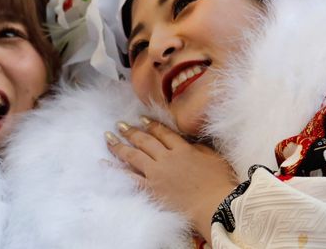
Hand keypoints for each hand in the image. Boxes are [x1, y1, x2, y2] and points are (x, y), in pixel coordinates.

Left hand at [106, 118, 238, 241]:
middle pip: (145, 141)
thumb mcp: (213, 158)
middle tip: (120, 124)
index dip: (151, 124)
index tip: (141, 119)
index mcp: (182, 149)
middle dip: (131, 131)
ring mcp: (157, 175)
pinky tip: (104, 162)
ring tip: (108, 137)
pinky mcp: (152, 190)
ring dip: (119, 145)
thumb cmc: (221, 183)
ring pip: (133, 156)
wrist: (218, 207)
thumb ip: (198, 147)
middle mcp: (166, 159)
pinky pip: (129, 178)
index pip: (163, 133)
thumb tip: (187, 141)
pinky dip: (115, 170)